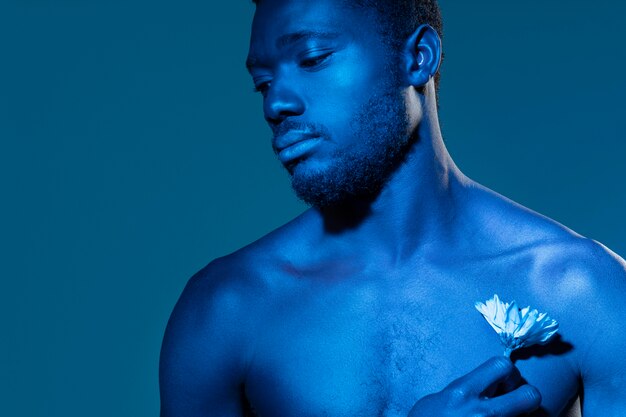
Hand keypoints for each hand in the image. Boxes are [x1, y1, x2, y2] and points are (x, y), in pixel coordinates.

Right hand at [408, 357, 541, 416]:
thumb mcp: (439, 399)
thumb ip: (466, 390)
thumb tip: (492, 385)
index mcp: (463, 393)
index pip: (502, 365)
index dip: (509, 372)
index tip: (503, 381)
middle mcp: (481, 413)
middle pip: (531, 395)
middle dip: (526, 395)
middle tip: (514, 401)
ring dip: (518, 415)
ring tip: (501, 415)